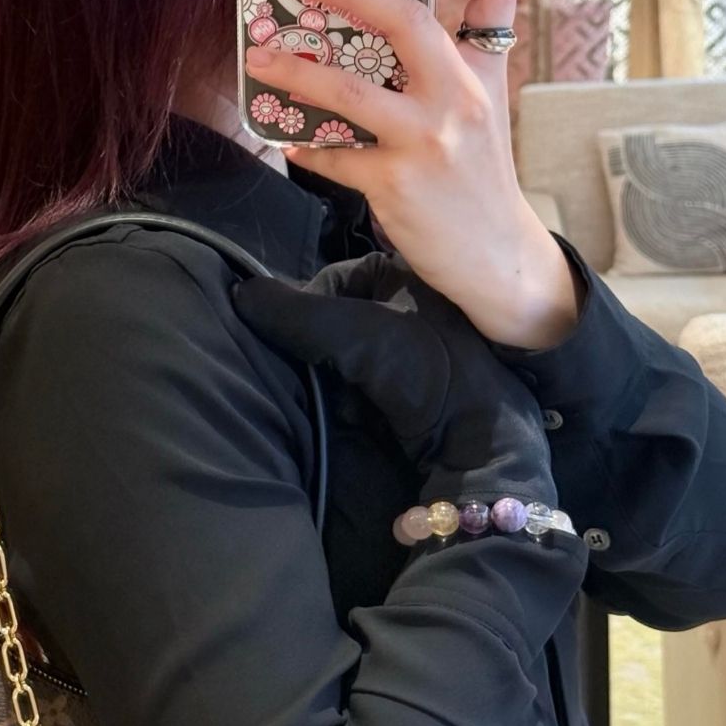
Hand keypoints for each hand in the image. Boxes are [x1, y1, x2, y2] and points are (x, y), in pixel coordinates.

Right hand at [234, 252, 556, 508]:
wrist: (484, 449)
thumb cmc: (431, 375)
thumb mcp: (362, 337)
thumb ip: (298, 314)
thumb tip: (241, 293)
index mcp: (414, 276)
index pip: (337, 278)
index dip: (310, 305)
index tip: (298, 337)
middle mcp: (416, 305)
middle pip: (339, 318)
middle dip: (322, 348)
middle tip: (319, 373)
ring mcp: (418, 349)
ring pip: (347, 354)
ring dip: (334, 377)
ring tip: (340, 400)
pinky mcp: (417, 389)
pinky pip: (364, 382)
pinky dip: (351, 397)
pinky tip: (355, 416)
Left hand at [244, 0, 582, 349]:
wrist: (497, 254)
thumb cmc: (477, 178)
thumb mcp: (481, 112)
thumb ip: (445, 70)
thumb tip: (375, 31)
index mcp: (483, 73)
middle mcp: (460, 97)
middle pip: (407, 21)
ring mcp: (428, 139)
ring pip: (348, 88)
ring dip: (295, 70)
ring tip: (261, 58)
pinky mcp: (395, 181)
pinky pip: (333, 153)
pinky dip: (306, 145)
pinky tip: (289, 140)